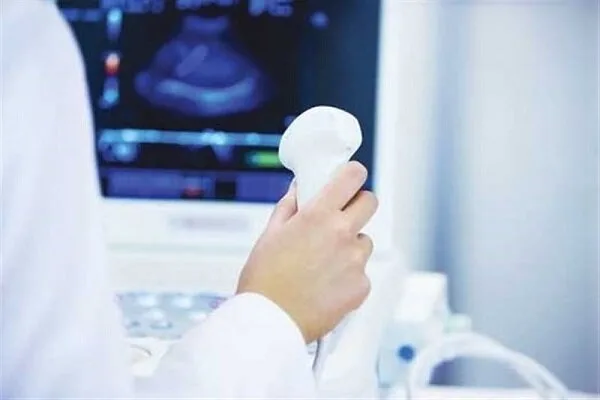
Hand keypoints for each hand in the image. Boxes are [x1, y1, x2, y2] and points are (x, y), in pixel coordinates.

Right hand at [236, 161, 377, 342]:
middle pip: (370, 202)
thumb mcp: (271, 234)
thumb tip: (300, 189)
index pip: (353, 176)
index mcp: (318, 215)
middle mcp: (342, 234)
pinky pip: (361, 272)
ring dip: (350, 246)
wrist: (270, 321)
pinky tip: (327, 285)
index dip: (353, 174)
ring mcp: (355, 261)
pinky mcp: (362, 286)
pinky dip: (349, 276)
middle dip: (357, 205)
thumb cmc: (264, 281)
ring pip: (364, 242)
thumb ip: (290, 206)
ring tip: (324, 264)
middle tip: (341, 217)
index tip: (350, 178)